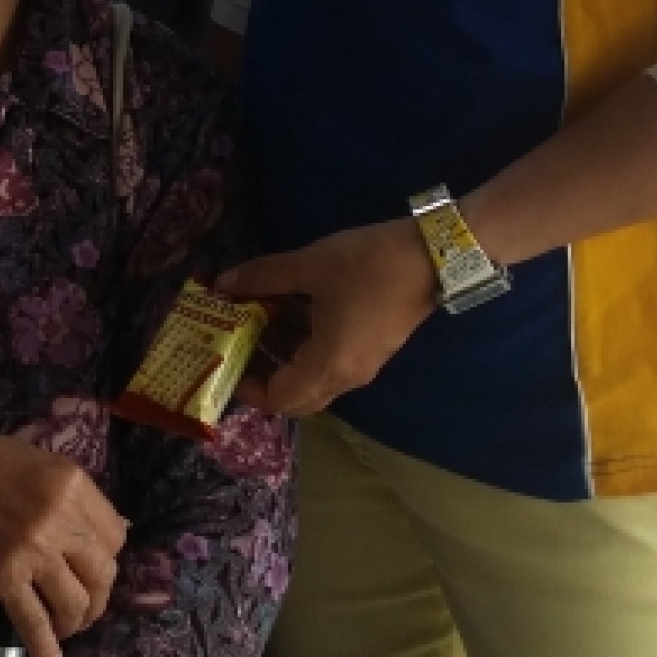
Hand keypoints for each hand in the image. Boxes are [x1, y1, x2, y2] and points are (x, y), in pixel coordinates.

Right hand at [0, 430, 125, 656]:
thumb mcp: (35, 465)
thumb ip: (73, 498)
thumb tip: (119, 531)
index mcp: (72, 483)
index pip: (115, 535)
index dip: (105, 557)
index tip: (90, 567)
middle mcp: (60, 518)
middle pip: (103, 573)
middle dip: (98, 597)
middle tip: (83, 606)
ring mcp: (34, 551)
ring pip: (75, 602)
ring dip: (75, 623)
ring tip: (65, 627)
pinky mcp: (5, 579)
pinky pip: (35, 623)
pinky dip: (46, 650)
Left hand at [214, 217, 434, 416]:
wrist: (434, 256)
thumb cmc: (369, 265)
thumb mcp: (310, 265)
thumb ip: (264, 276)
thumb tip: (223, 283)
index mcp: (329, 365)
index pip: (279, 400)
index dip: (247, 386)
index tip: (225, 358)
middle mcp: (347, 376)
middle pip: (297, 397)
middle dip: (263, 374)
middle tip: (238, 343)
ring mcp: (362, 364)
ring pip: (313, 378)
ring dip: (284, 356)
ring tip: (256, 321)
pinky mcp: (372, 348)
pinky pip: (330, 362)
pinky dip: (305, 346)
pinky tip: (289, 311)